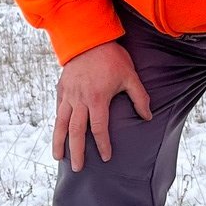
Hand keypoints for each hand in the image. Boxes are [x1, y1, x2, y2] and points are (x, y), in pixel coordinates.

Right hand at [53, 41, 151, 170]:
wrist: (88, 37)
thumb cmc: (112, 57)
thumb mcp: (130, 75)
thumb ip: (139, 97)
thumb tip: (147, 116)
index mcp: (97, 98)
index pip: (98, 129)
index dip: (103, 145)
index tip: (106, 157)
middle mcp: (79, 99)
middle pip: (75, 131)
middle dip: (77, 152)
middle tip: (77, 168)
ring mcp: (68, 94)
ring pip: (60, 123)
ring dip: (59, 142)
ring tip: (58, 157)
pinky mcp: (61, 88)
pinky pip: (58, 109)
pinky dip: (57, 123)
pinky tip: (58, 133)